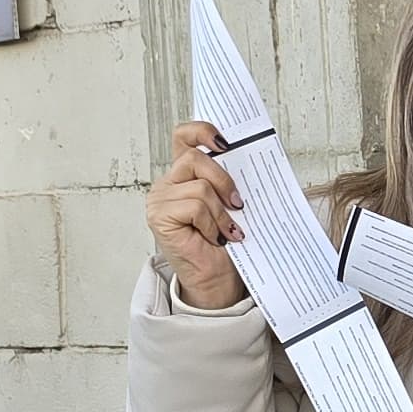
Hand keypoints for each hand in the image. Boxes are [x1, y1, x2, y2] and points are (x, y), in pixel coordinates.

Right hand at [147, 121, 248, 310]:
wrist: (218, 281)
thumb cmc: (226, 244)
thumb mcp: (232, 204)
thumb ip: (230, 180)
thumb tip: (253, 156)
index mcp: (184, 176)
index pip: (183, 137)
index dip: (202, 130)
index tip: (225, 141)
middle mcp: (168, 184)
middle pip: (195, 158)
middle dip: (223, 180)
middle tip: (239, 203)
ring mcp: (160, 199)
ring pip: (199, 186)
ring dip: (221, 211)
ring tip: (228, 231)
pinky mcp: (159, 216)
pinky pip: (195, 206)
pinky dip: (212, 223)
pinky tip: (216, 238)